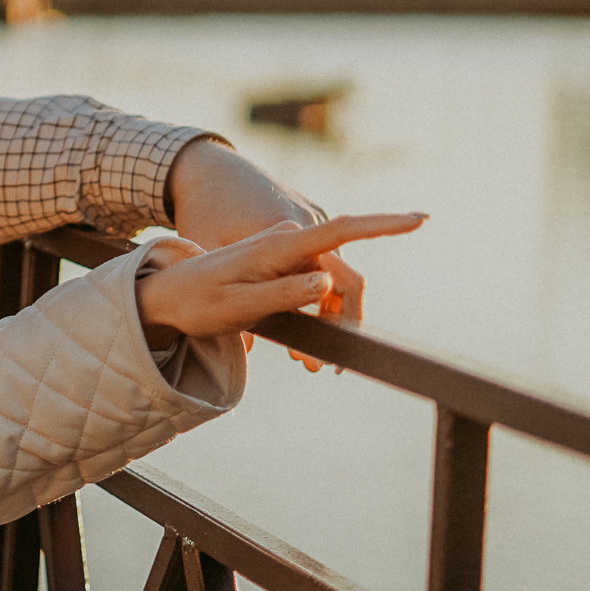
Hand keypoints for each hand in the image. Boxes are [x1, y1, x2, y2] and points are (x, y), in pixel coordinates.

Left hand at [163, 140, 363, 368]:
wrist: (167, 288)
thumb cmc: (199, 298)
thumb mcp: (237, 305)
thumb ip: (284, 295)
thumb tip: (328, 287)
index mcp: (281, 244)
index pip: (343, 230)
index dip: (384, 225)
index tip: (422, 219)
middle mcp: (291, 239)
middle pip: (344, 280)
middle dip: (344, 322)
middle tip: (320, 371)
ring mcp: (289, 249)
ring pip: (331, 288)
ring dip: (328, 324)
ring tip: (303, 364)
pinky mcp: (286, 261)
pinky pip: (315, 287)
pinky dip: (315, 315)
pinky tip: (297, 345)